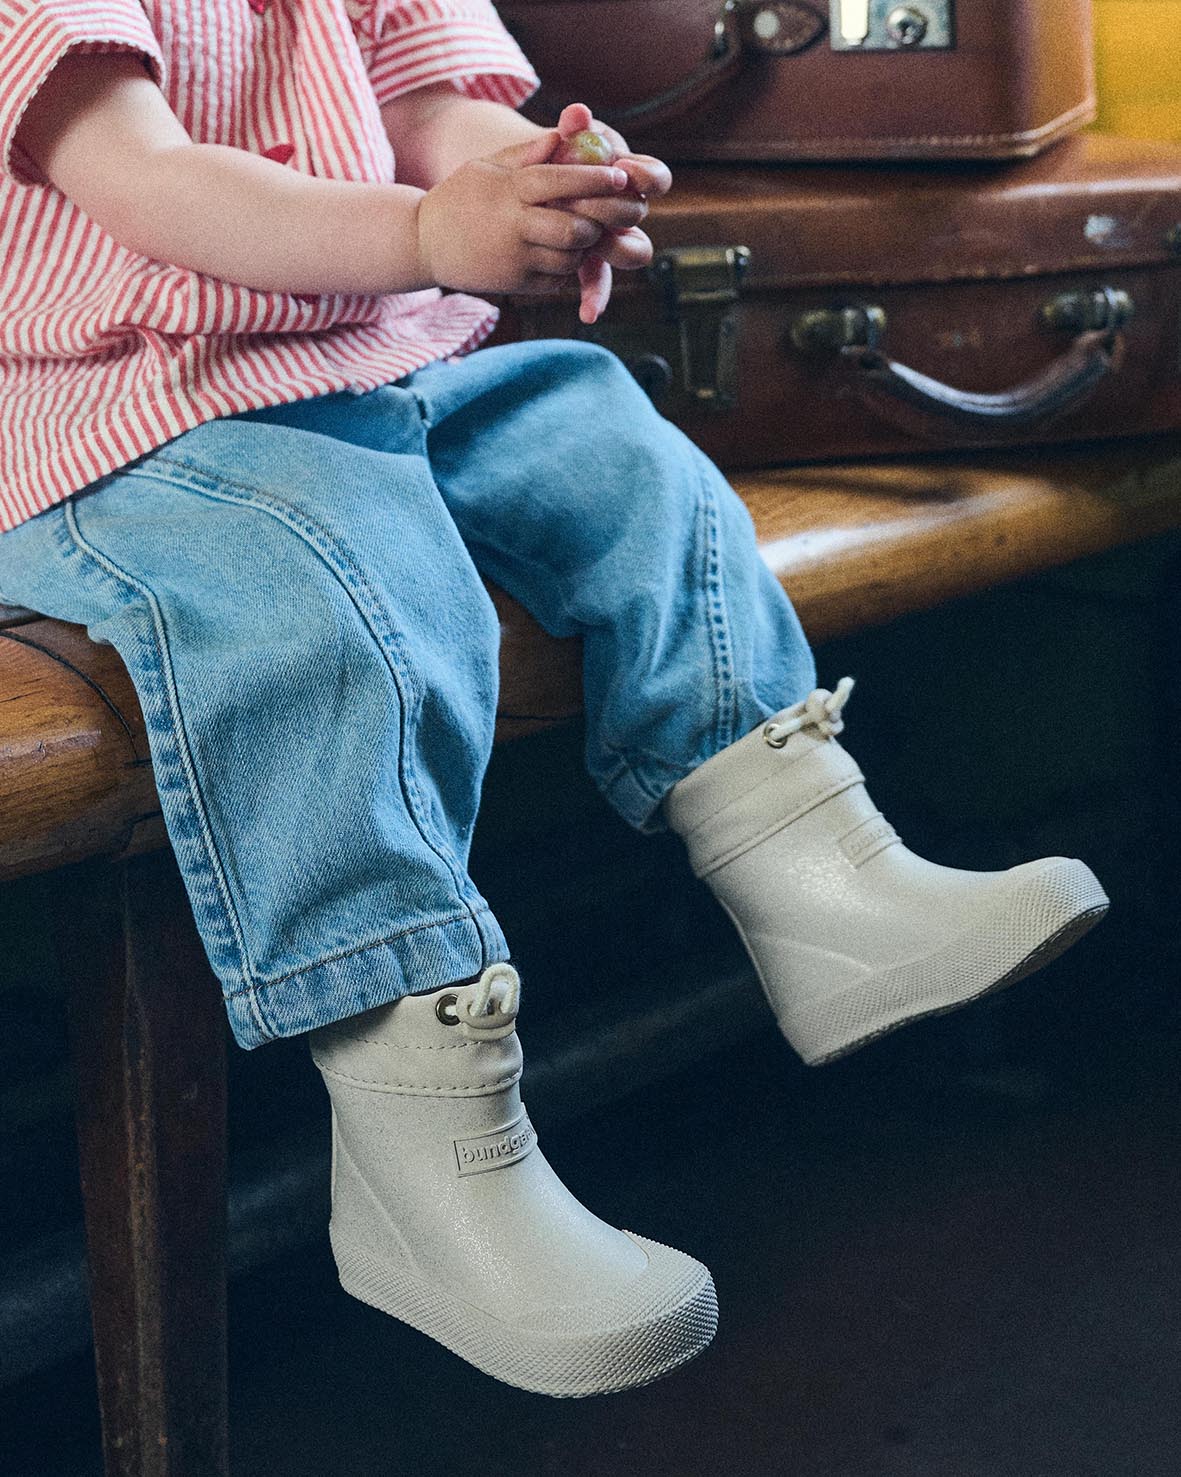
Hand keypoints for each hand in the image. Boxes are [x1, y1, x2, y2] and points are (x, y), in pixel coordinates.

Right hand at [415, 129, 633, 296]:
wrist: (425, 242)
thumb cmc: (461, 196)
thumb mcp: (487, 165)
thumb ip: (527, 153)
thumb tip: (563, 136)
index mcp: (509, 191)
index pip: (559, 181)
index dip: (593, 179)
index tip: (620, 176)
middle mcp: (514, 227)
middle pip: (573, 229)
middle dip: (598, 222)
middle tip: (609, 214)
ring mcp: (516, 260)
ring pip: (570, 258)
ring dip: (585, 246)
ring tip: (585, 231)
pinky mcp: (517, 284)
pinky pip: (558, 278)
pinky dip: (568, 266)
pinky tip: (563, 252)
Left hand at [551, 104, 672, 323]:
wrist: (535, 184)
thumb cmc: (558, 156)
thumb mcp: (565, 139)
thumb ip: (573, 127)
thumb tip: (577, 114)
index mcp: (630, 176)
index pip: (657, 178)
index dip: (647, 177)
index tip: (627, 170)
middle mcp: (628, 211)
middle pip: (639, 215)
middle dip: (617, 211)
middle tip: (588, 207)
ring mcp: (612, 238)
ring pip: (632, 251)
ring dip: (613, 250)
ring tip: (592, 248)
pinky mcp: (592, 261)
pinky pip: (601, 282)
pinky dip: (595, 298)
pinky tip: (587, 314)